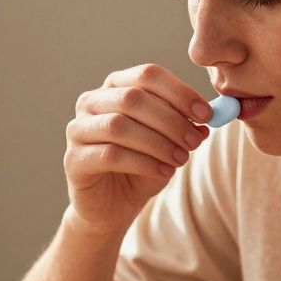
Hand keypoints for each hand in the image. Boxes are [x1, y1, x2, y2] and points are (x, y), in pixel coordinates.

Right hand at [65, 64, 212, 236]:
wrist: (111, 205)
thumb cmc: (140, 167)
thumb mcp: (169, 144)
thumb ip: (185, 127)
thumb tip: (207, 120)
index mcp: (116, 87)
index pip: (147, 75)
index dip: (179, 92)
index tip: (206, 113)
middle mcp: (91, 102)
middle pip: (132, 98)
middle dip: (170, 120)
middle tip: (195, 140)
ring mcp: (78, 129)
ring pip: (119, 126)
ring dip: (157, 142)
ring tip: (181, 159)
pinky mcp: (73, 159)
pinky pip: (110, 154)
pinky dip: (143, 163)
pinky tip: (164, 172)